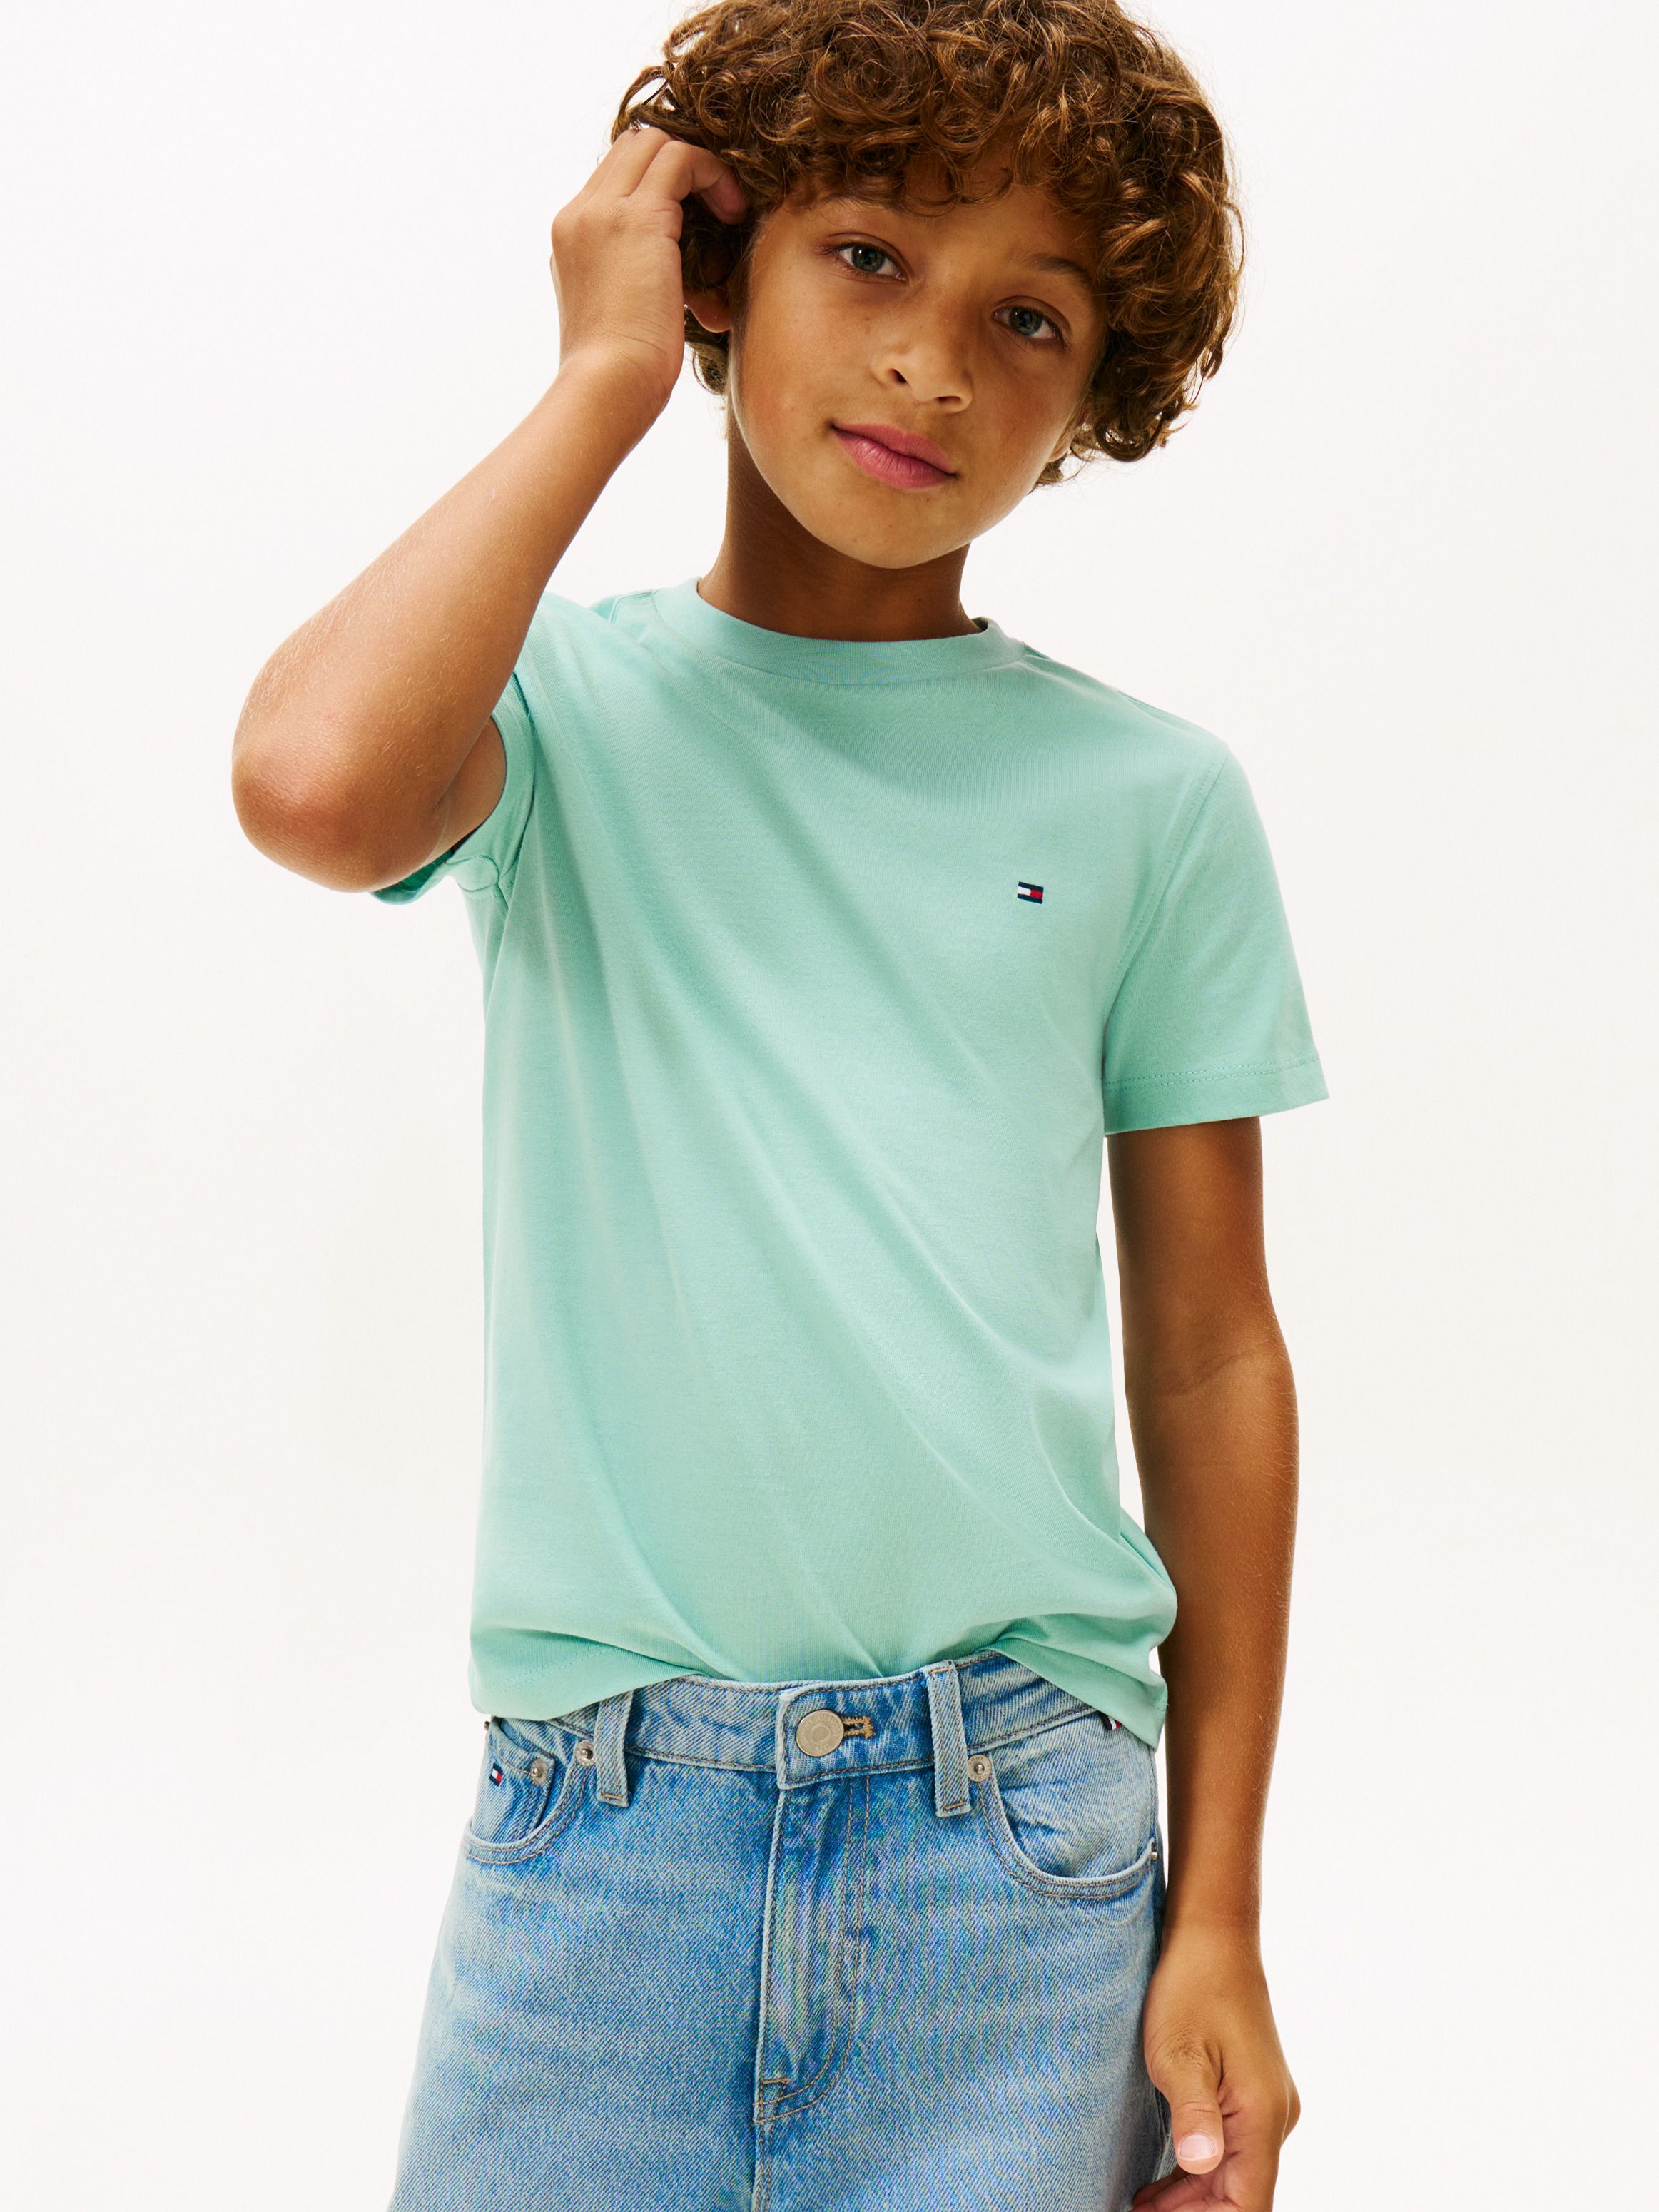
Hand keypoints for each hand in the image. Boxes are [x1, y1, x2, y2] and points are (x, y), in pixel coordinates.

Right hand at [549, 123, 747, 424]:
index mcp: (571, 237)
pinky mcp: (637, 219)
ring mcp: (602, 212)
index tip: (696, 217)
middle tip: (717, 206)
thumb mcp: (620, 316)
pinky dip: (714, 176)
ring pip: (655, 143)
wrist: (606, 391)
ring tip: (730, 213)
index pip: (614, 178)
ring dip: (700, 169)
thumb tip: (672, 282)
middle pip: (632, 148)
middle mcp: (579, 215)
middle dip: (681, 166)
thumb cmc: (621, 377)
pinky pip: (682, 160)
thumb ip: (634, 280)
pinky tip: (733, 215)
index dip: (660, 185)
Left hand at [1132, 1924, 1301, 2210]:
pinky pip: (1232, 2150)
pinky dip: (1198, 2173)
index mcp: (1262, 2116)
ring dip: (1192, 2200)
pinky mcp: (1252, 2094)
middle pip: (1240, 2196)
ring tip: (1141, 2206)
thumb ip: (1193, 2112)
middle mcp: (1274, 2118)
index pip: (1247, 2206)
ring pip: (1235, 2176)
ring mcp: (1265, 2106)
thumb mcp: (1179, 2052)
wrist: (1212, 1937)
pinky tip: (1160, 2184)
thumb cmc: (1191, 1988)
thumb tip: (1199, 2164)